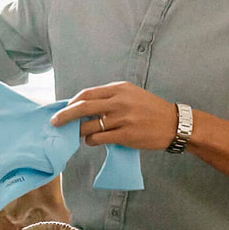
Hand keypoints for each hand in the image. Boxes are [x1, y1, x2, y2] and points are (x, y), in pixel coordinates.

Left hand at [49, 82, 178, 150]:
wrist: (173, 123)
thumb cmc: (150, 109)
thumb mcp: (131, 94)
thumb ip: (110, 98)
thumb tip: (84, 106)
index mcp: (119, 89)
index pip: (87, 94)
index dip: (72, 102)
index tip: (64, 109)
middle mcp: (119, 101)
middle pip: (82, 107)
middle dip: (64, 116)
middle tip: (54, 123)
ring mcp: (122, 118)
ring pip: (88, 126)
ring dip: (79, 132)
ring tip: (80, 135)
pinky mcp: (126, 135)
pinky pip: (99, 138)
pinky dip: (91, 141)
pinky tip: (92, 141)